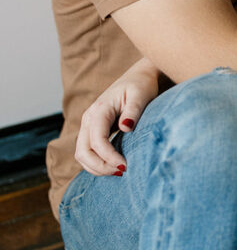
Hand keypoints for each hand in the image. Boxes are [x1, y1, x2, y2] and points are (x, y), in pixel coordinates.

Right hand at [74, 58, 160, 176]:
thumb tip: (125, 127)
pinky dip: (96, 163)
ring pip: (82, 154)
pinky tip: (114, 165)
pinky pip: (88, 151)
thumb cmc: (141, 85)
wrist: (138, 77)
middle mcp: (89, 118)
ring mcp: (88, 124)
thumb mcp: (140, 95)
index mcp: (99, 110)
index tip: (125, 166)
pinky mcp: (93, 130)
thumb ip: (133, 111)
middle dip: (99, 167)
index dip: (108, 157)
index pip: (96, 140)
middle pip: (82, 151)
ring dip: (96, 167)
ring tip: (119, 171)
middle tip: (122, 172)